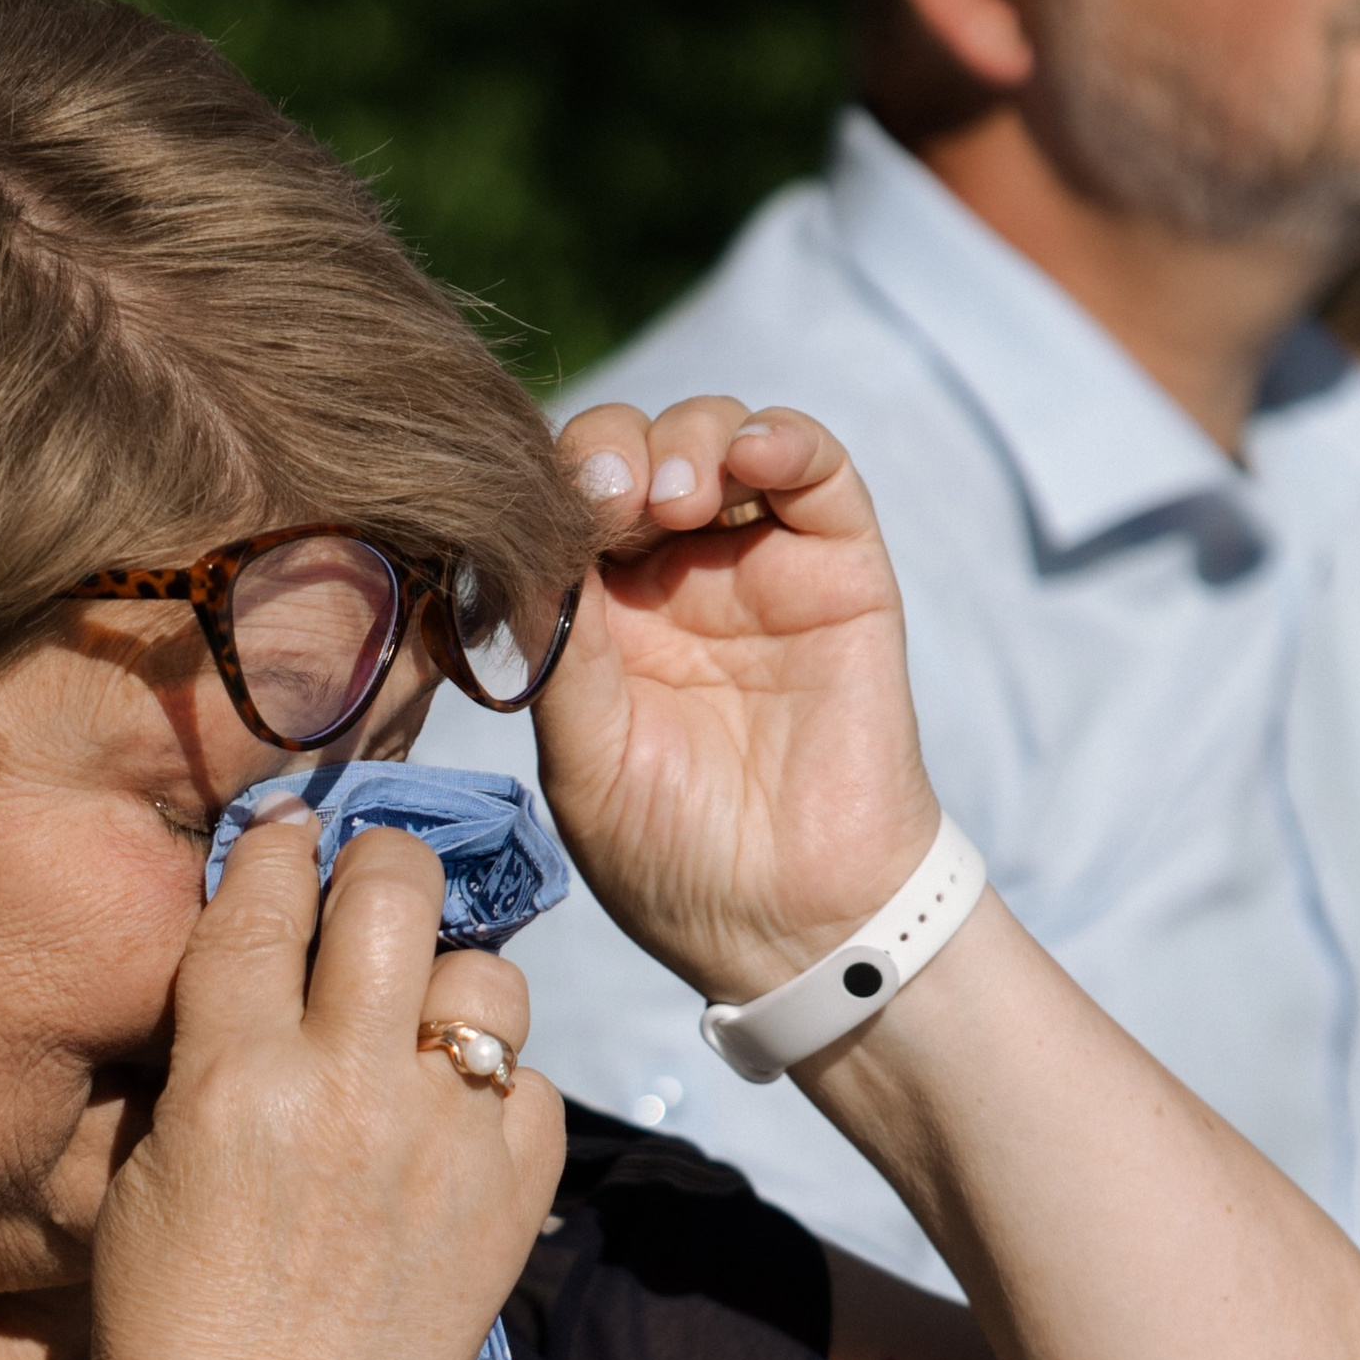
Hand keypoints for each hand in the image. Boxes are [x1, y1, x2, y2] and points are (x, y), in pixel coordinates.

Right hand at [84, 812, 561, 1359]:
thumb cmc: (172, 1323)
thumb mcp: (145, 1169)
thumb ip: (206, 1049)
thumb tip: (261, 949)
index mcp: (234, 1078)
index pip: (267, 897)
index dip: (277, 846)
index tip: (287, 834)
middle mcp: (350, 1093)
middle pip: (398, 891)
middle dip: (382, 869)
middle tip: (370, 894)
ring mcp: (445, 1145)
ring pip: (489, 978)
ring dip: (452, 982)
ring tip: (420, 1021)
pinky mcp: (513, 1201)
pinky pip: (538, 1086)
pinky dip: (500, 1090)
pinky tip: (453, 1121)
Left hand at [534, 400, 941, 1005]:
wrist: (795, 924)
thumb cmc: (677, 858)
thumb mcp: (583, 755)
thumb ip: (559, 646)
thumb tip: (522, 542)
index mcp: (595, 619)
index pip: (558, 508)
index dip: (545, 488)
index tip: (536, 517)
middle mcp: (670, 577)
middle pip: (628, 450)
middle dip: (609, 451)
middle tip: (609, 497)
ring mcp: (754, 562)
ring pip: (712, 437)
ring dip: (683, 440)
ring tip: (672, 499)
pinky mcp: (837, 564)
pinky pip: (814, 465)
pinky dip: (779, 435)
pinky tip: (749, 456)